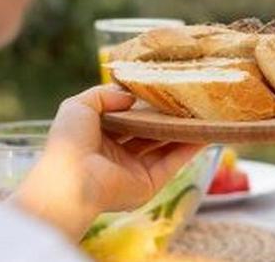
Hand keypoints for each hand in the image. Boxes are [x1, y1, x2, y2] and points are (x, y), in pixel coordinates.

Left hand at [11, 85, 203, 240]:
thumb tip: (131, 97)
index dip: (143, 105)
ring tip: (202, 112)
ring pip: (164, 146)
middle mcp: (117, 155)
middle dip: (166, 117)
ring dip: (183, 131)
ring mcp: (134, 171)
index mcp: (98, 138)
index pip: (126, 119)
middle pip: (149, 132)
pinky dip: (189, 148)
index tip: (162, 90)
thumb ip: (104, 94)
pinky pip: (173, 163)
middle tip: (187, 99)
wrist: (71, 180)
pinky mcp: (148, 184)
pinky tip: (205, 132)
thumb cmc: (70, 141)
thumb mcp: (79, 105)